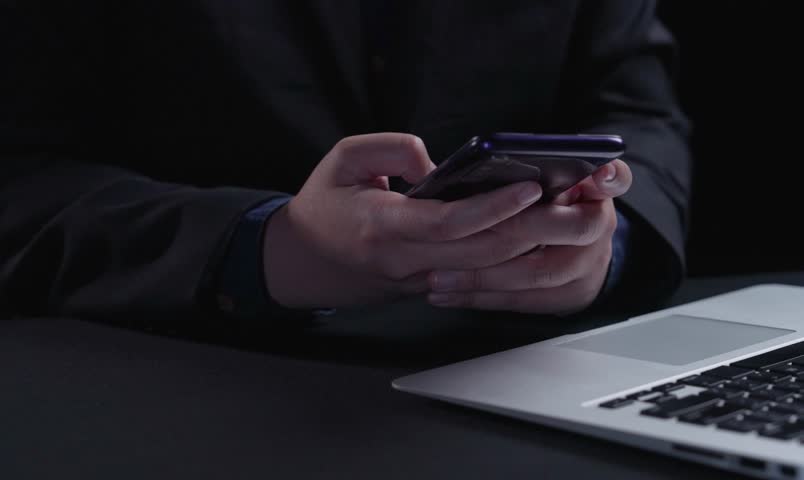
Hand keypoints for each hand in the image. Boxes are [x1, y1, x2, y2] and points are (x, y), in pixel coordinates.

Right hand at [263, 133, 542, 308]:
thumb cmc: (323, 205)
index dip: (493, 207)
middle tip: (562, 202)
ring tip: (556, 217)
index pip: (448, 222)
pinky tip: (529, 235)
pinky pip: (473, 275)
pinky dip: (504, 258)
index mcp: (382, 228)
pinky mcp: (426, 287)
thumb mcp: (342, 159)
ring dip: (524, 248)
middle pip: (479, 253)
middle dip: (526, 229)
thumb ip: (389, 149)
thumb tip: (436, 162)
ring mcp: (417, 280)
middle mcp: (404, 262)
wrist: (304, 261)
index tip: (527, 186)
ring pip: (483, 272)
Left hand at [426, 159, 632, 314]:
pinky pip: (523, 302)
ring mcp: (589, 265)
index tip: (601, 174)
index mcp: (596, 188)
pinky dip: (482, 299)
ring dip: (484, 277)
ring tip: (439, 276)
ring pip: (540, 274)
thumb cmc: (544, 201)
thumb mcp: (544, 175)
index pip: (614, 178)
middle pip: (571, 229)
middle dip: (516, 229)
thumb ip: (531, 165)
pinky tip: (448, 295)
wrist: (574, 245)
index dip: (610, 178)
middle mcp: (600, 225)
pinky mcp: (570, 296)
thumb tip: (482, 154)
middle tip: (468, 231)